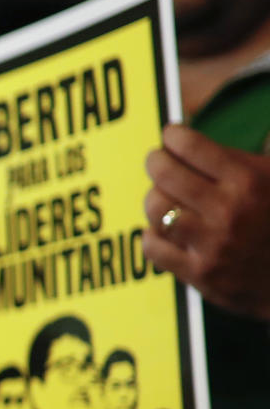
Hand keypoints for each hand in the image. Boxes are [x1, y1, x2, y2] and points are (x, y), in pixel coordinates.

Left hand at [143, 125, 269, 319]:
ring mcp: (211, 244)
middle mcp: (228, 210)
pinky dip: (152, 234)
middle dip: (155, 161)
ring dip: (154, 198)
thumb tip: (233, 136)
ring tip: (162, 195)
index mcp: (250, 180)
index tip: (170, 134)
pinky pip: (153, 247)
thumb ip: (258, 156)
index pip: (192, 147)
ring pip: (156, 209)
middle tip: (156, 159)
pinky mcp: (199, 274)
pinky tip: (162, 228)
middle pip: (165, 174)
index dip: (174, 136)